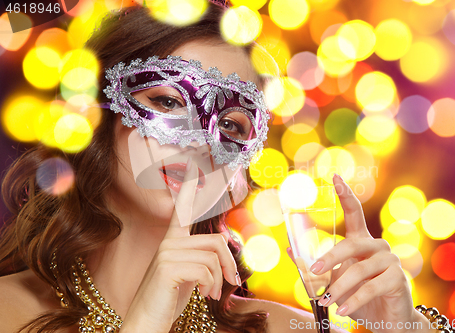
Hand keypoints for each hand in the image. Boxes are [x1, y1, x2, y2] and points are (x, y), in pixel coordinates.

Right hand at [120, 158, 240, 331]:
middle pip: (216, 241)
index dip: (188, 188)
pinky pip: (206, 269)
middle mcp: (168, 243)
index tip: (192, 165)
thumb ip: (201, 257)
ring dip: (219, 279)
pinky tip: (202, 295)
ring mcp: (166, 253)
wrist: (146, 323)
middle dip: (228, 264)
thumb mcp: (189, 275)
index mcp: (172, 242)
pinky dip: (211, 285)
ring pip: (213, 256)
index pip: (182, 211)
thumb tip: (224, 242)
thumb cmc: (167, 300)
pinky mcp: (167, 267)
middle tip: (230, 283)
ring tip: (210, 293)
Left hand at [309, 174, 427, 332]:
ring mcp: (390, 262)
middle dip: (330, 258)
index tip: (335, 177)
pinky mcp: (398, 280)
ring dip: (339, 287)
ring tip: (326, 301)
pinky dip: (354, 300)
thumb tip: (290, 248)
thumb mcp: (335, 280)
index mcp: (361, 242)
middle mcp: (377, 247)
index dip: (345, 194)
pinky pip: (371, 287)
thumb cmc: (358, 297)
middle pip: (352, 244)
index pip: (354, 213)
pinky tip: (343, 310)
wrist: (387, 321)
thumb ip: (316, 265)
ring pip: (360, 269)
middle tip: (313, 272)